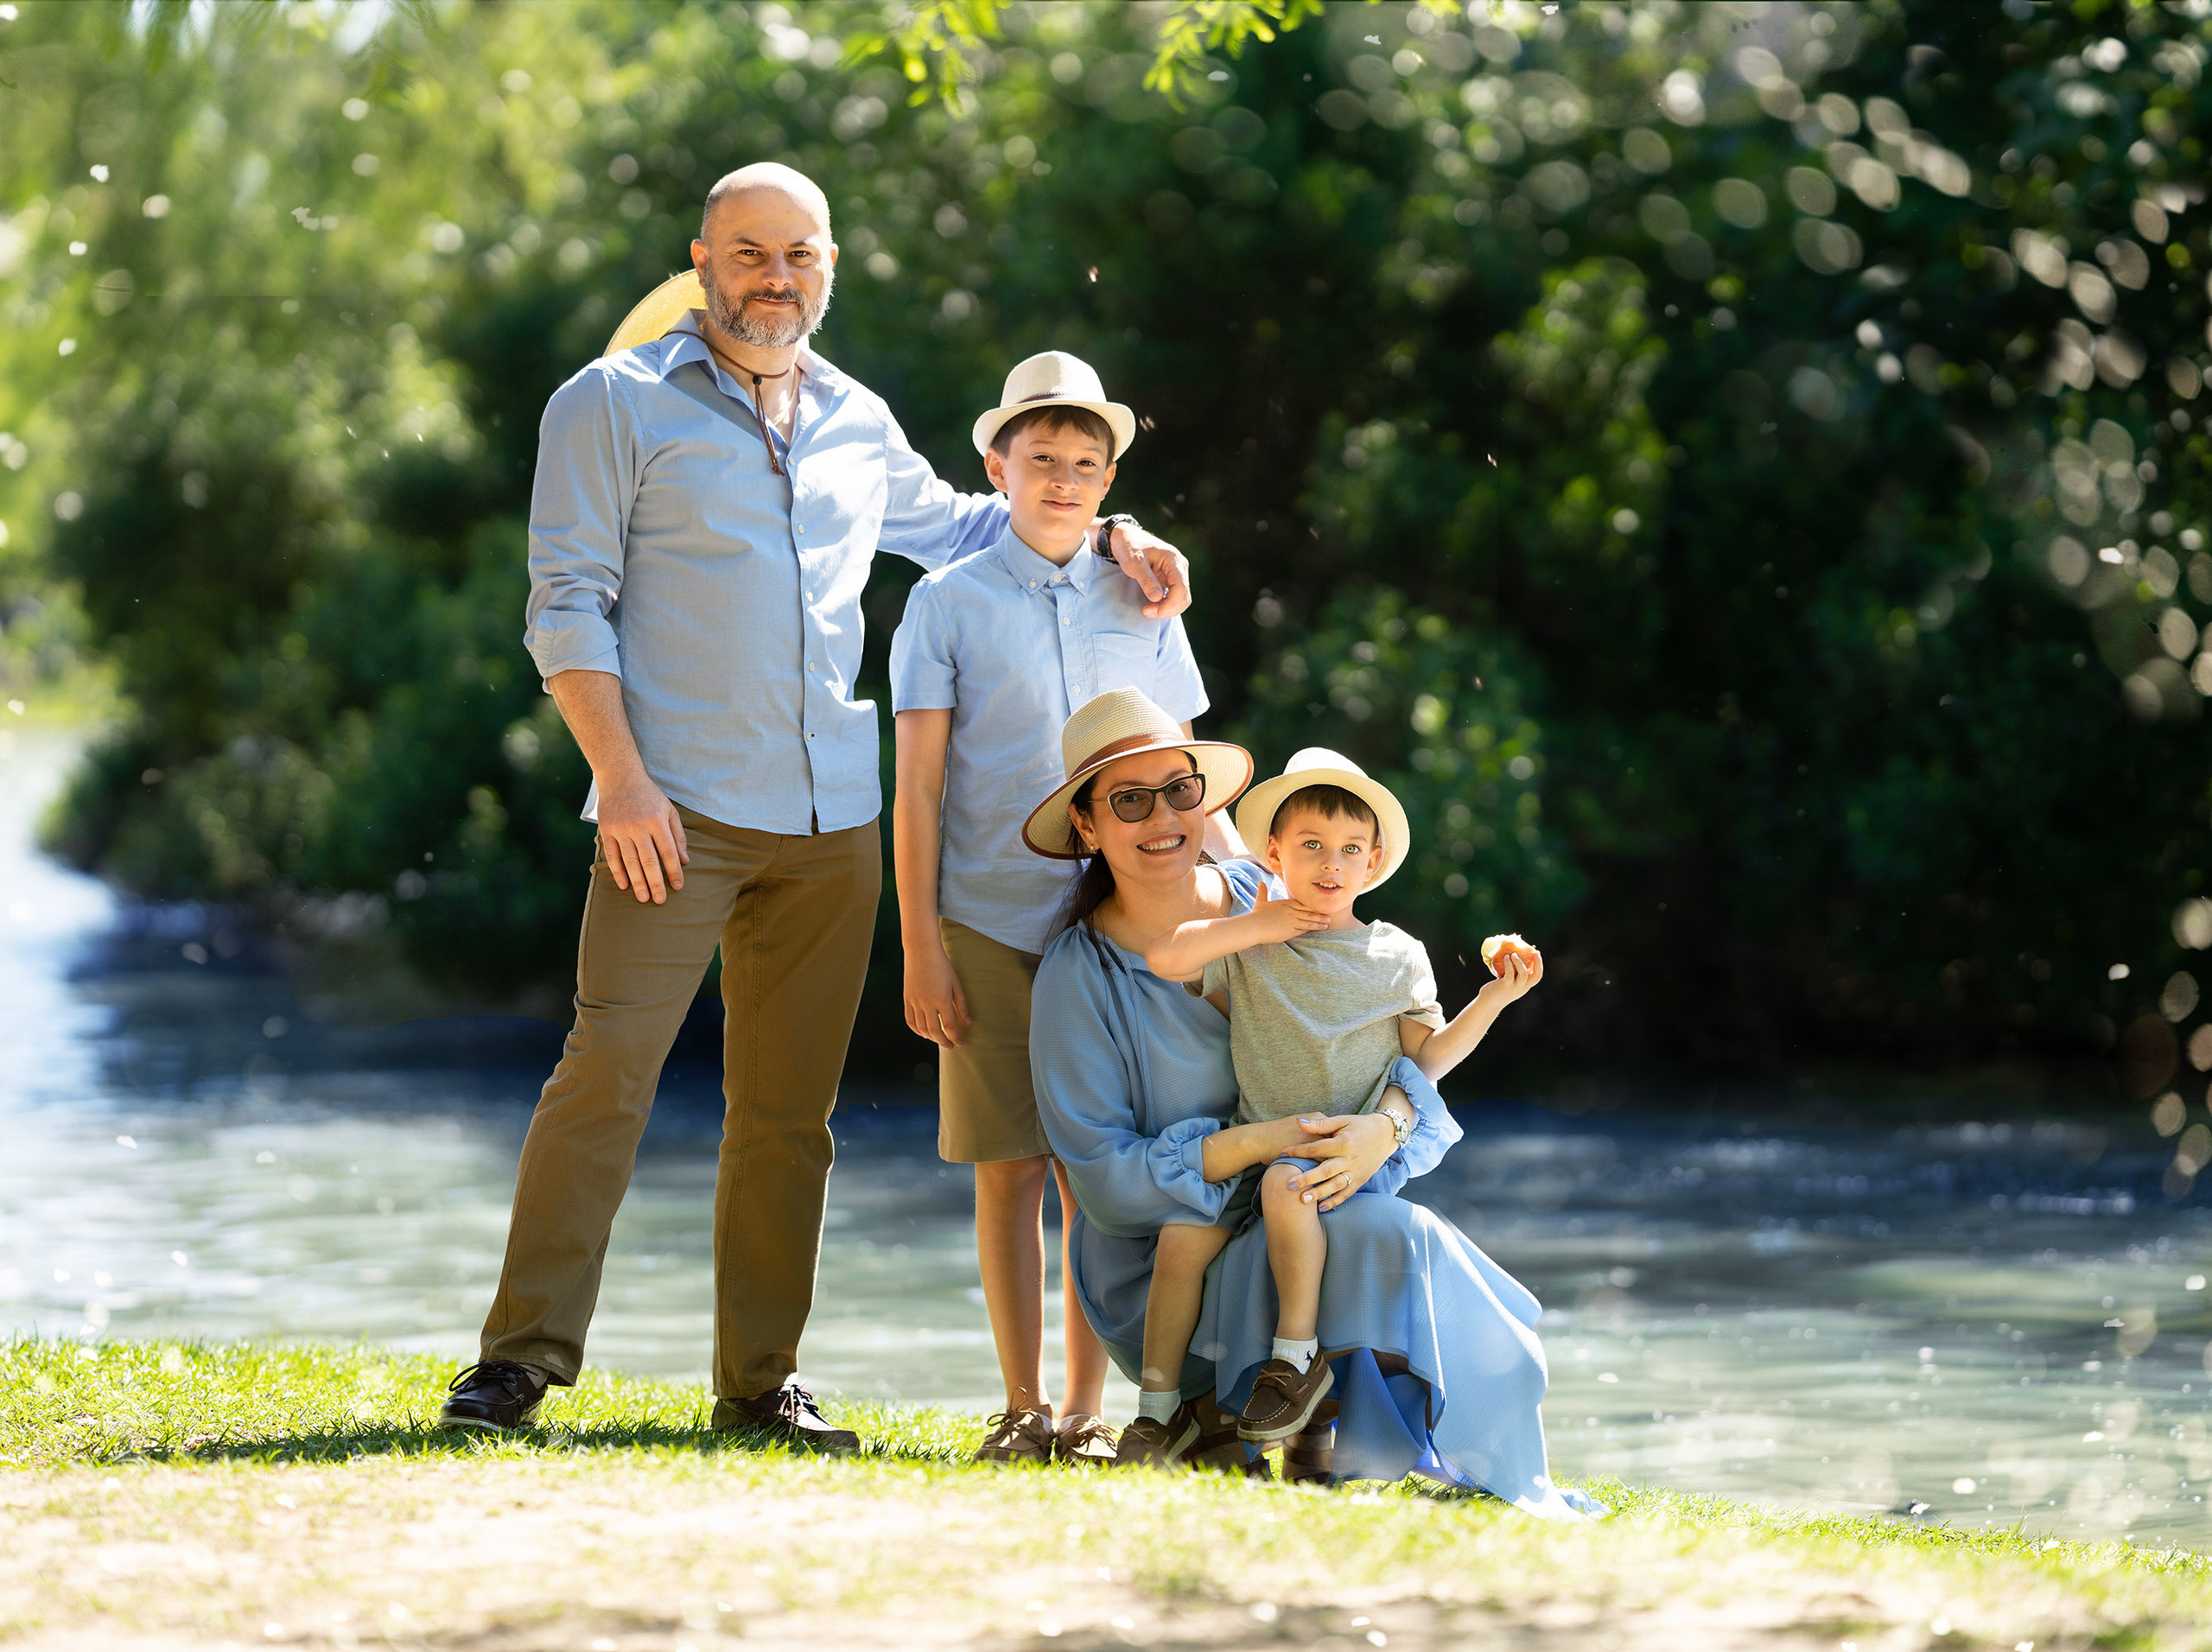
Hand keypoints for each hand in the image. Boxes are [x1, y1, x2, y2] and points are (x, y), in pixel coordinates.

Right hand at [598, 776, 688, 903]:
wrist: (620, 777)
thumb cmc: (649, 796)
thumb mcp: (668, 810)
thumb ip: (677, 835)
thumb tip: (685, 860)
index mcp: (657, 820)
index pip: (668, 851)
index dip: (674, 870)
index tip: (678, 886)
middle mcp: (639, 826)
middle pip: (649, 860)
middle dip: (656, 882)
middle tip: (660, 900)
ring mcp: (621, 829)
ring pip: (630, 861)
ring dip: (637, 882)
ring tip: (643, 898)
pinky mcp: (606, 830)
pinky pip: (612, 855)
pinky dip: (618, 871)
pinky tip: (624, 885)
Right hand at [903, 940, 971, 1046]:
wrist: (921, 951)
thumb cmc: (942, 966)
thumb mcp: (956, 984)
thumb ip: (962, 1005)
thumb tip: (968, 1023)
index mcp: (942, 999)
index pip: (950, 1026)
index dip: (956, 1038)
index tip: (960, 1043)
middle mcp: (927, 1003)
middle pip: (935, 1032)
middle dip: (943, 1042)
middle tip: (950, 1045)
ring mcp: (915, 1001)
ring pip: (921, 1028)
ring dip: (931, 1037)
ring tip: (939, 1039)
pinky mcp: (907, 999)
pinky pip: (910, 1020)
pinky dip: (916, 1030)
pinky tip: (924, 1033)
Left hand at [1106, 521, 1191, 618]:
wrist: (1126, 538)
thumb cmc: (1130, 548)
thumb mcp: (1134, 564)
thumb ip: (1146, 580)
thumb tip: (1157, 598)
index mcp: (1174, 560)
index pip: (1181, 588)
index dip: (1170, 604)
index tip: (1153, 611)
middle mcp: (1180, 566)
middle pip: (1184, 596)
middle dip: (1168, 609)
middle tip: (1147, 612)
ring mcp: (1177, 572)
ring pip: (1181, 598)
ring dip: (1167, 609)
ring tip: (1147, 609)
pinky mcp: (1171, 578)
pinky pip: (1174, 595)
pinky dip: (1165, 604)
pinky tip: (1152, 605)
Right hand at [1247, 886, 1327, 944]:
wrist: (1255, 926)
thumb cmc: (1257, 915)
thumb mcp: (1260, 901)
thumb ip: (1262, 892)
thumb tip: (1260, 882)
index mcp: (1285, 903)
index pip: (1302, 904)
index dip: (1311, 906)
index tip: (1319, 907)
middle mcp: (1291, 911)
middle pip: (1308, 912)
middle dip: (1319, 914)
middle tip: (1329, 916)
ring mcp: (1292, 920)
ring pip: (1308, 921)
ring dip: (1319, 923)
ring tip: (1327, 924)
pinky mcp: (1291, 930)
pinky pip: (1303, 929)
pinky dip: (1311, 929)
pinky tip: (1317, 929)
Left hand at [1282, 1110, 1398, 1211]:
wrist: (1386, 1134)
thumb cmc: (1360, 1125)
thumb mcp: (1341, 1120)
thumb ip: (1320, 1124)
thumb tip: (1299, 1122)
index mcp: (1343, 1143)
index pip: (1316, 1149)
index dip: (1298, 1151)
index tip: (1282, 1154)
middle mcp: (1349, 1159)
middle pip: (1325, 1171)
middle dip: (1306, 1179)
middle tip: (1289, 1185)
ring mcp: (1356, 1172)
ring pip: (1335, 1185)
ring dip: (1319, 1193)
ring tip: (1303, 1200)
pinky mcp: (1361, 1180)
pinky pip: (1347, 1193)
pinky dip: (1335, 1201)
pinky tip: (1321, 1208)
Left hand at [1478, 946, 1542, 1006]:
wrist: (1488, 1003)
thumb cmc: (1497, 991)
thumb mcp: (1509, 984)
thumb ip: (1513, 975)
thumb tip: (1511, 958)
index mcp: (1524, 987)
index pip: (1537, 977)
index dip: (1539, 965)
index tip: (1537, 954)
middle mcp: (1522, 988)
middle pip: (1536, 976)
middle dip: (1538, 963)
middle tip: (1535, 952)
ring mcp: (1515, 987)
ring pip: (1524, 974)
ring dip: (1520, 962)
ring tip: (1514, 954)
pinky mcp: (1506, 985)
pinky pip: (1510, 972)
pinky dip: (1509, 964)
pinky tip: (1506, 957)